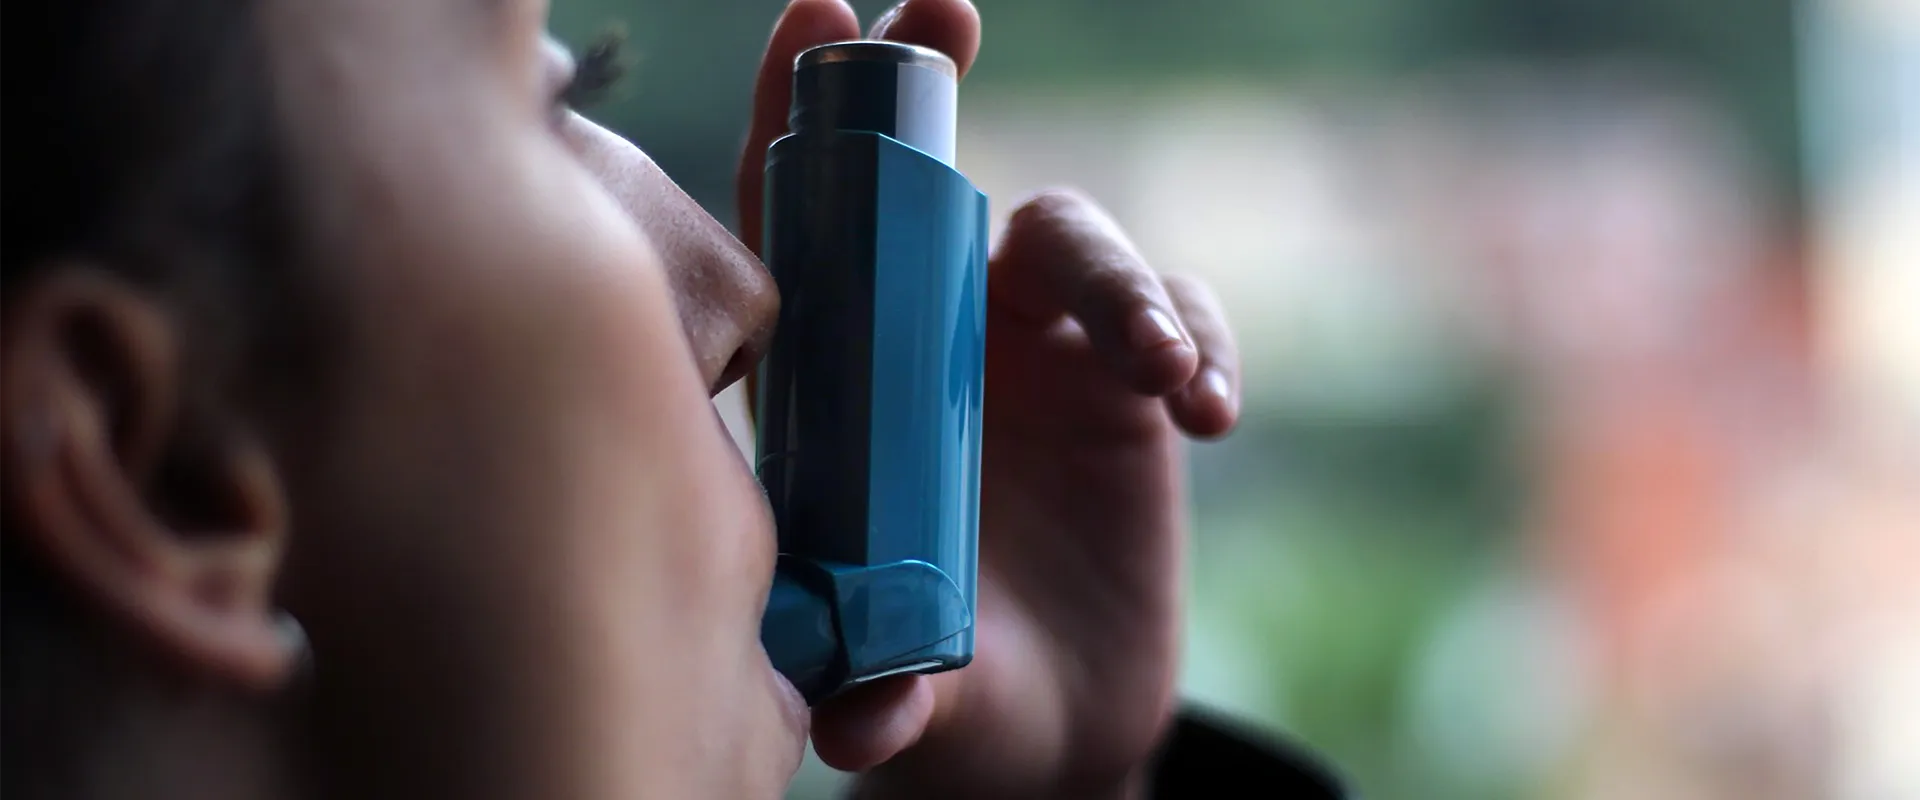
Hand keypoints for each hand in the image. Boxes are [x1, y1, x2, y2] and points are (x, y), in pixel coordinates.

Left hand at [737, 2, 1241, 796]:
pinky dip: (1200, 339)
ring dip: (1121, 289)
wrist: (1059, 727)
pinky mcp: (1131, 391)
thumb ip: (888, 697)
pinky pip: (1177, 315)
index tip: (813, 22)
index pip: (806, 235)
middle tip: (945, 13)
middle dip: (932, 88)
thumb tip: (864, 724)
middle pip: (932, 184)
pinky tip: (1210, 411)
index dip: (799, 124)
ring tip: (1157, 376)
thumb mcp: (918, 697)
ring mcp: (1038, 356)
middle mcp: (936, 347)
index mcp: (852, 393)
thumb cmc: (953, 691)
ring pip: (1076, 247)